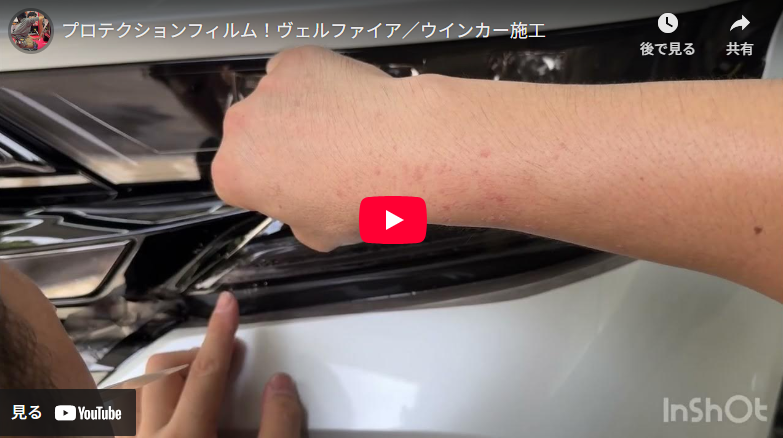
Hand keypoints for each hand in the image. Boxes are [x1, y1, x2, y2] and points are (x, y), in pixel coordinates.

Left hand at [135, 292, 303, 436]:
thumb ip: (277, 426)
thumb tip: (280, 386)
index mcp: (186, 437)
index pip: (206, 371)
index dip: (220, 333)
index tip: (227, 303)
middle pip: (162, 370)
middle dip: (193, 358)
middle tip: (222, 367)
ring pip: (133, 389)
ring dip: (161, 378)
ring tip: (189, 388)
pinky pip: (119, 417)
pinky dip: (135, 402)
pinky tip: (153, 409)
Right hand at [212, 46, 471, 250]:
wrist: (403, 153)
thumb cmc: (363, 196)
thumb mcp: (320, 235)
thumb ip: (297, 218)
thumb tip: (307, 210)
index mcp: (235, 174)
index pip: (238, 181)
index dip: (269, 188)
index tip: (293, 191)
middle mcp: (241, 126)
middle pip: (251, 138)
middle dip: (279, 149)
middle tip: (321, 164)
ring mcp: (268, 87)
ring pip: (275, 103)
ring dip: (297, 115)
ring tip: (341, 133)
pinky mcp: (298, 60)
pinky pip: (297, 72)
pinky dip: (315, 84)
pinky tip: (345, 105)